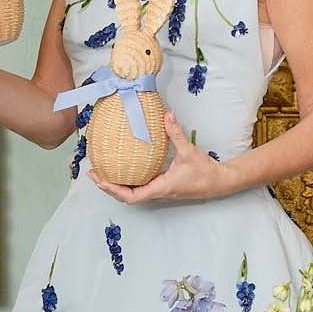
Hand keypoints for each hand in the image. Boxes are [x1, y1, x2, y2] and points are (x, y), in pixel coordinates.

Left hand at [91, 112, 230, 204]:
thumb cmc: (204, 171)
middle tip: (94, 173)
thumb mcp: (189, 151)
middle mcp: (157, 192)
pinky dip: (128, 182)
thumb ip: (176, 133)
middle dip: (108, 187)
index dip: (114, 190)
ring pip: (132, 193)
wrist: (219, 182)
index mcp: (161, 187)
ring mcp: (160, 191)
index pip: (132, 196)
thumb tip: (167, 114)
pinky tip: (122, 169)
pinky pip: (140, 187)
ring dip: (116, 185)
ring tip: (102, 172)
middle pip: (126, 197)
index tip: (101, 180)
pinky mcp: (163, 187)